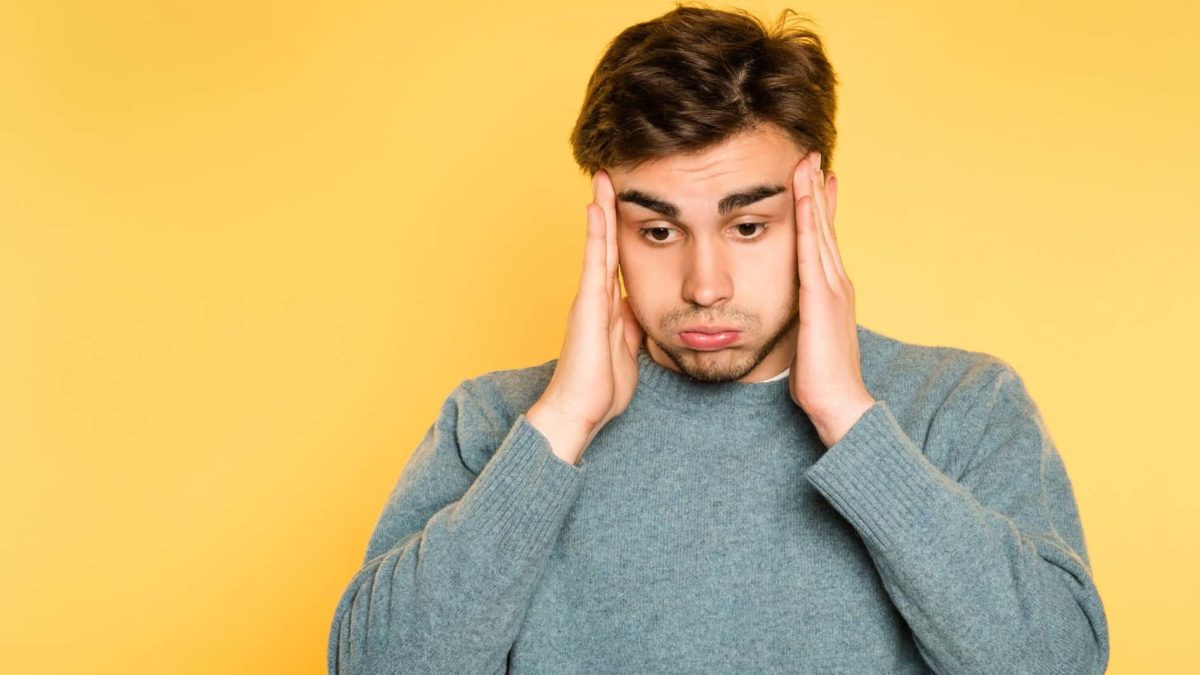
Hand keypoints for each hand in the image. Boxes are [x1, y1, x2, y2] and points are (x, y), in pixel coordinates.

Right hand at [527, 170, 643, 462]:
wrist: (579, 412)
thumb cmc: (601, 388)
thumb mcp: (628, 350)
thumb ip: (632, 327)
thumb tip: (640, 309)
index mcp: (607, 306)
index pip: (616, 258)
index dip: (620, 229)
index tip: (625, 201)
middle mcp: (595, 296)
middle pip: (606, 243)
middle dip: (608, 209)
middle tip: (610, 175)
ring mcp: (589, 299)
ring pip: (599, 246)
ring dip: (601, 211)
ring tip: (603, 179)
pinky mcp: (586, 306)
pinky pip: (594, 263)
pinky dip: (596, 234)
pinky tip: (596, 208)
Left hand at [788, 151, 876, 447]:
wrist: (838, 404)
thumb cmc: (819, 380)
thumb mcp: (806, 340)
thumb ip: (801, 319)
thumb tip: (792, 314)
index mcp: (831, 292)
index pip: (823, 241)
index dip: (819, 209)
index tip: (815, 180)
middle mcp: (836, 283)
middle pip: (824, 226)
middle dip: (817, 190)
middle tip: (811, 156)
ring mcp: (832, 288)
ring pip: (819, 230)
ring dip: (812, 194)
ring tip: (806, 163)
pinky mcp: (822, 298)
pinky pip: (812, 250)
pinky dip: (809, 221)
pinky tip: (802, 198)